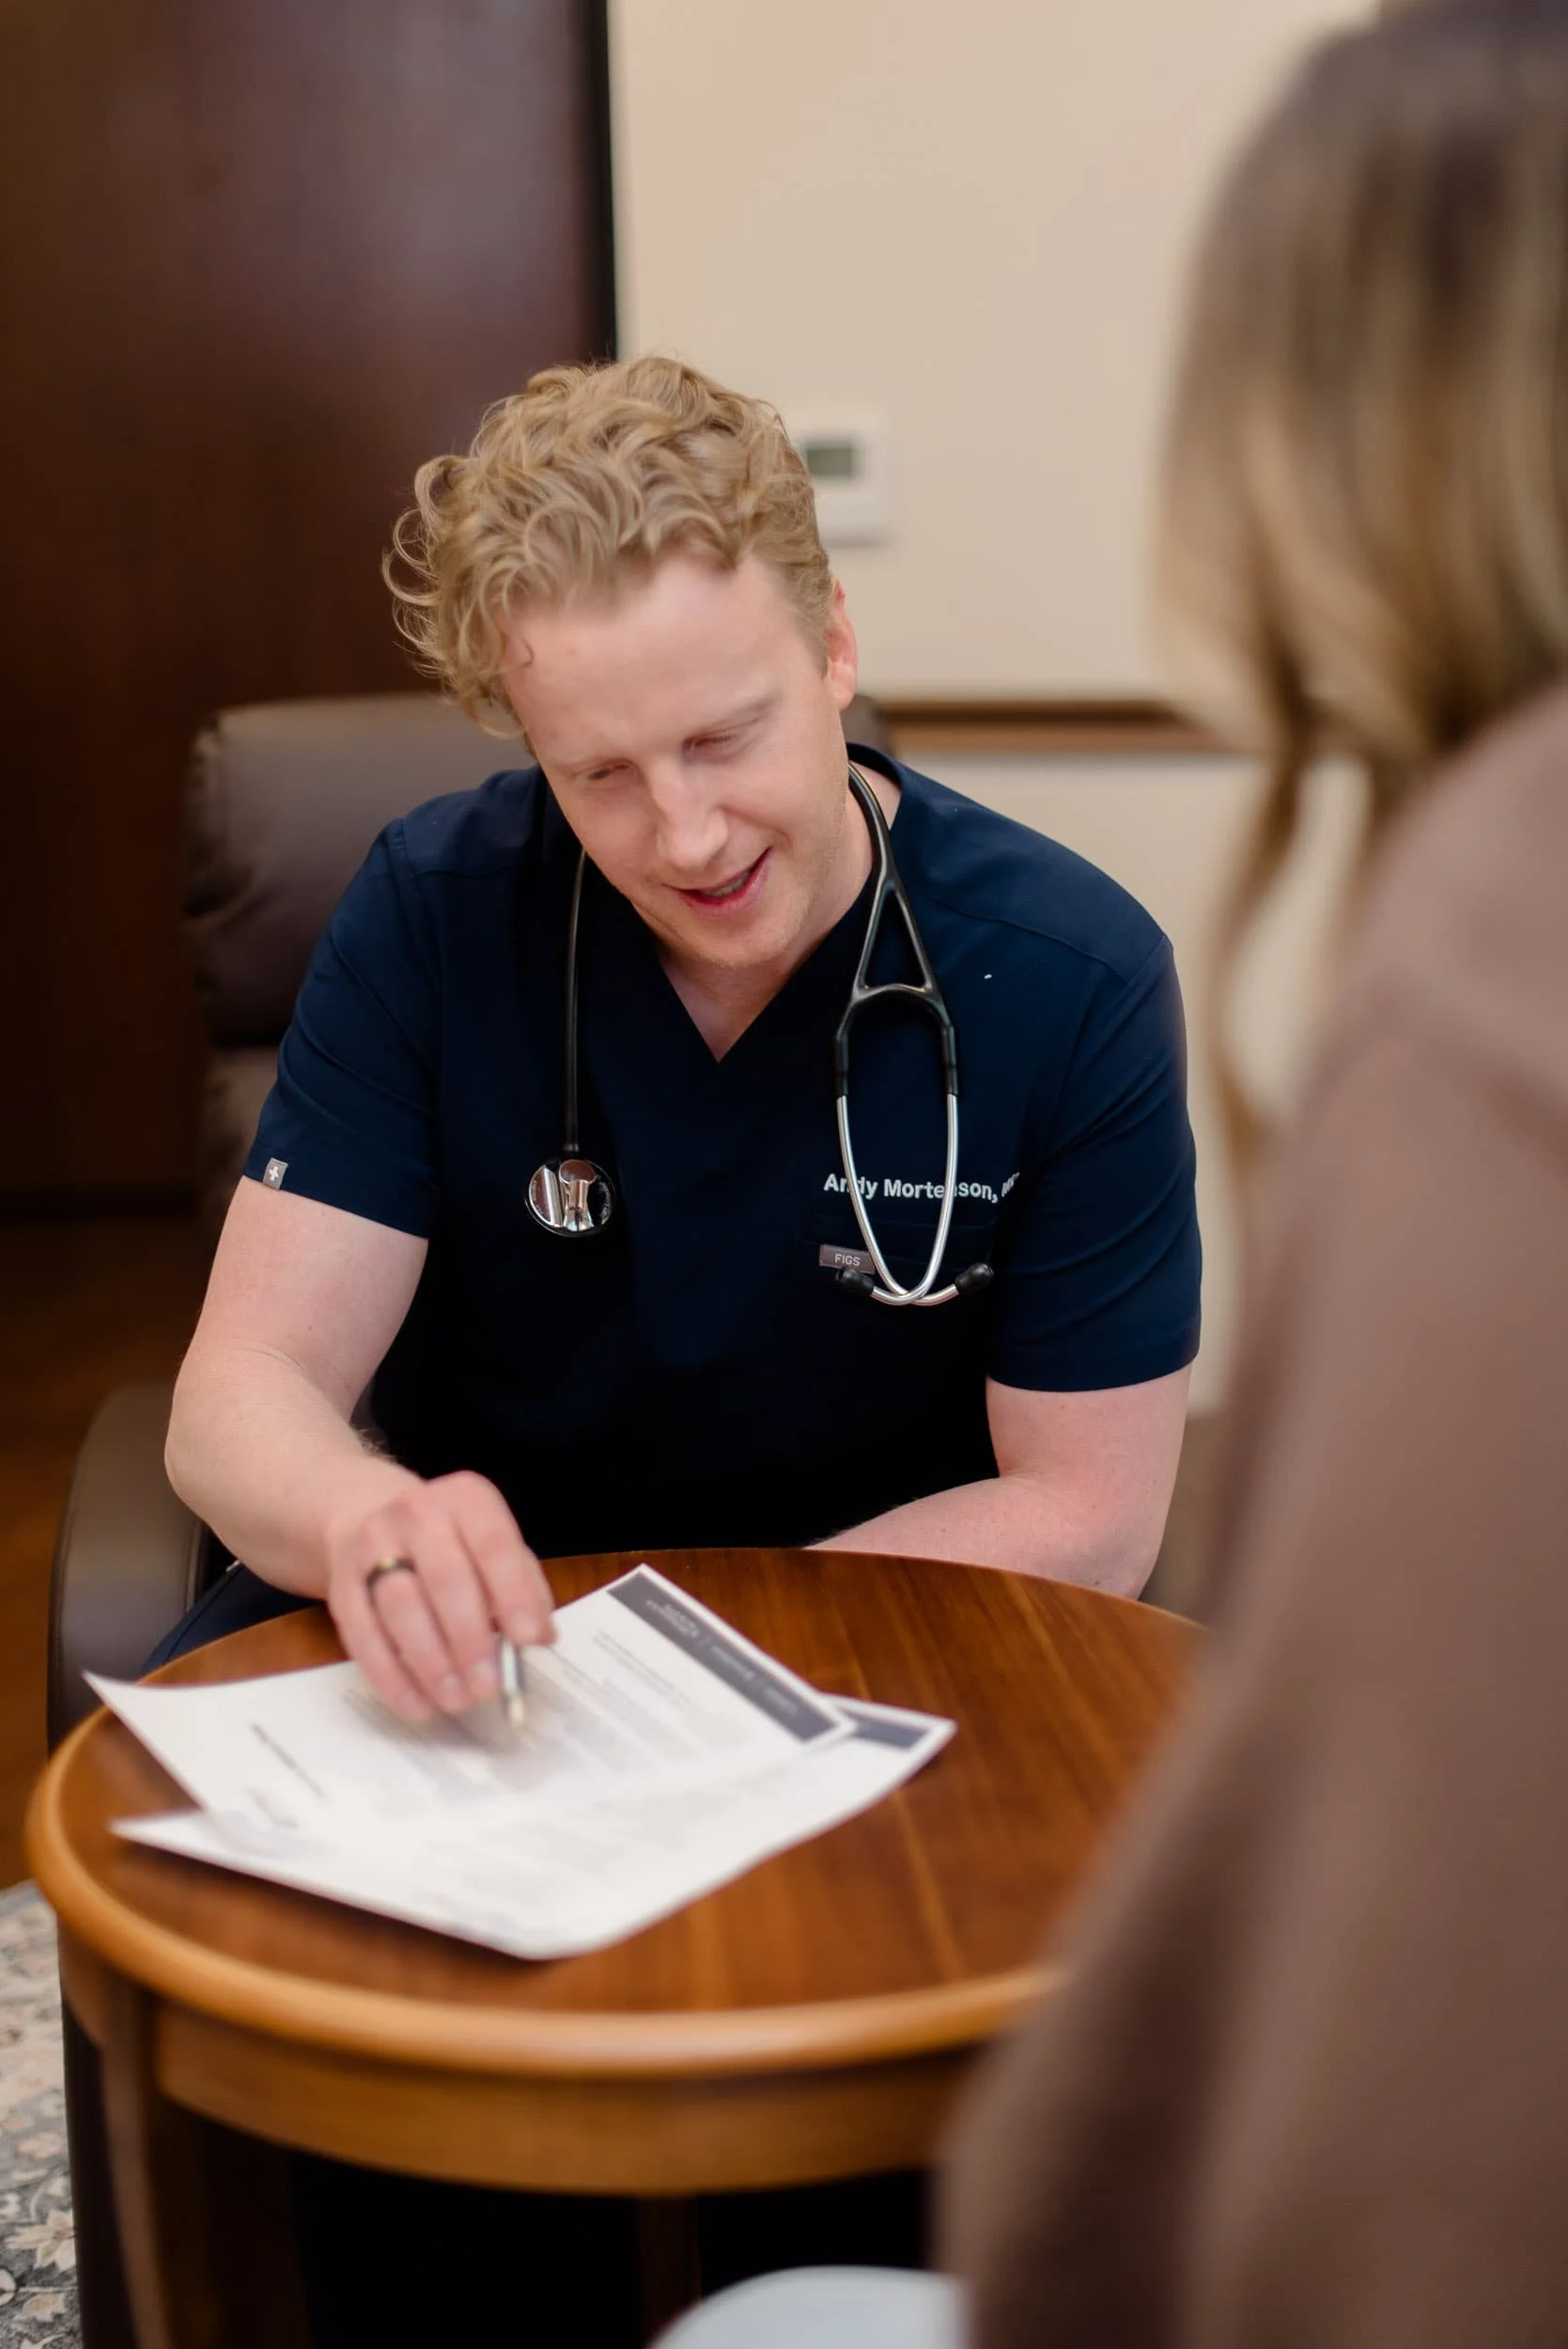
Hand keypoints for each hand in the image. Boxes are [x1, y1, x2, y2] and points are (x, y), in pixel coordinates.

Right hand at [323, 1470, 554, 1721]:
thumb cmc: (452, 1543)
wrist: (369, 1518)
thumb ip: (525, 1587)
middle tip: (489, 1686)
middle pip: (445, 1578)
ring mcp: (372, 1547)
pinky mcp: (342, 1586)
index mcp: (467, 1499)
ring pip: (401, 1607)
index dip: (514, 1593)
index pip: (494, 1544)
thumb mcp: (494, 1546)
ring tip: (457, 1700)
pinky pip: (364, 1637)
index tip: (529, 1640)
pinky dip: (392, 1677)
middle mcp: (417, 1513)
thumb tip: (542, 1637)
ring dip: (431, 1662)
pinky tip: (418, 1704)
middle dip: (470, 1638)